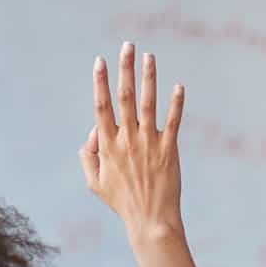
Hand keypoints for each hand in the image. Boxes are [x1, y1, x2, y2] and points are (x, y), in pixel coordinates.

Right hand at [80, 43, 198, 266]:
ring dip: (148, 78)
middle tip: (127, 45)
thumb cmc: (122, 203)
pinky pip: (173, 122)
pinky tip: (178, 86)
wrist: (150, 221)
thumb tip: (91, 132)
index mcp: (107, 146)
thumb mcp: (95, 183)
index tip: (100, 61)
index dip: (100, 82)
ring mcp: (149, 144)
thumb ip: (87, 156)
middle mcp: (127, 140)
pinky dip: (176, 104)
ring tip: (149, 56)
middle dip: (125, 69)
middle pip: (124, 97)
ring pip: (147, 104)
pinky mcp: (169, 150)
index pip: (101, 106)